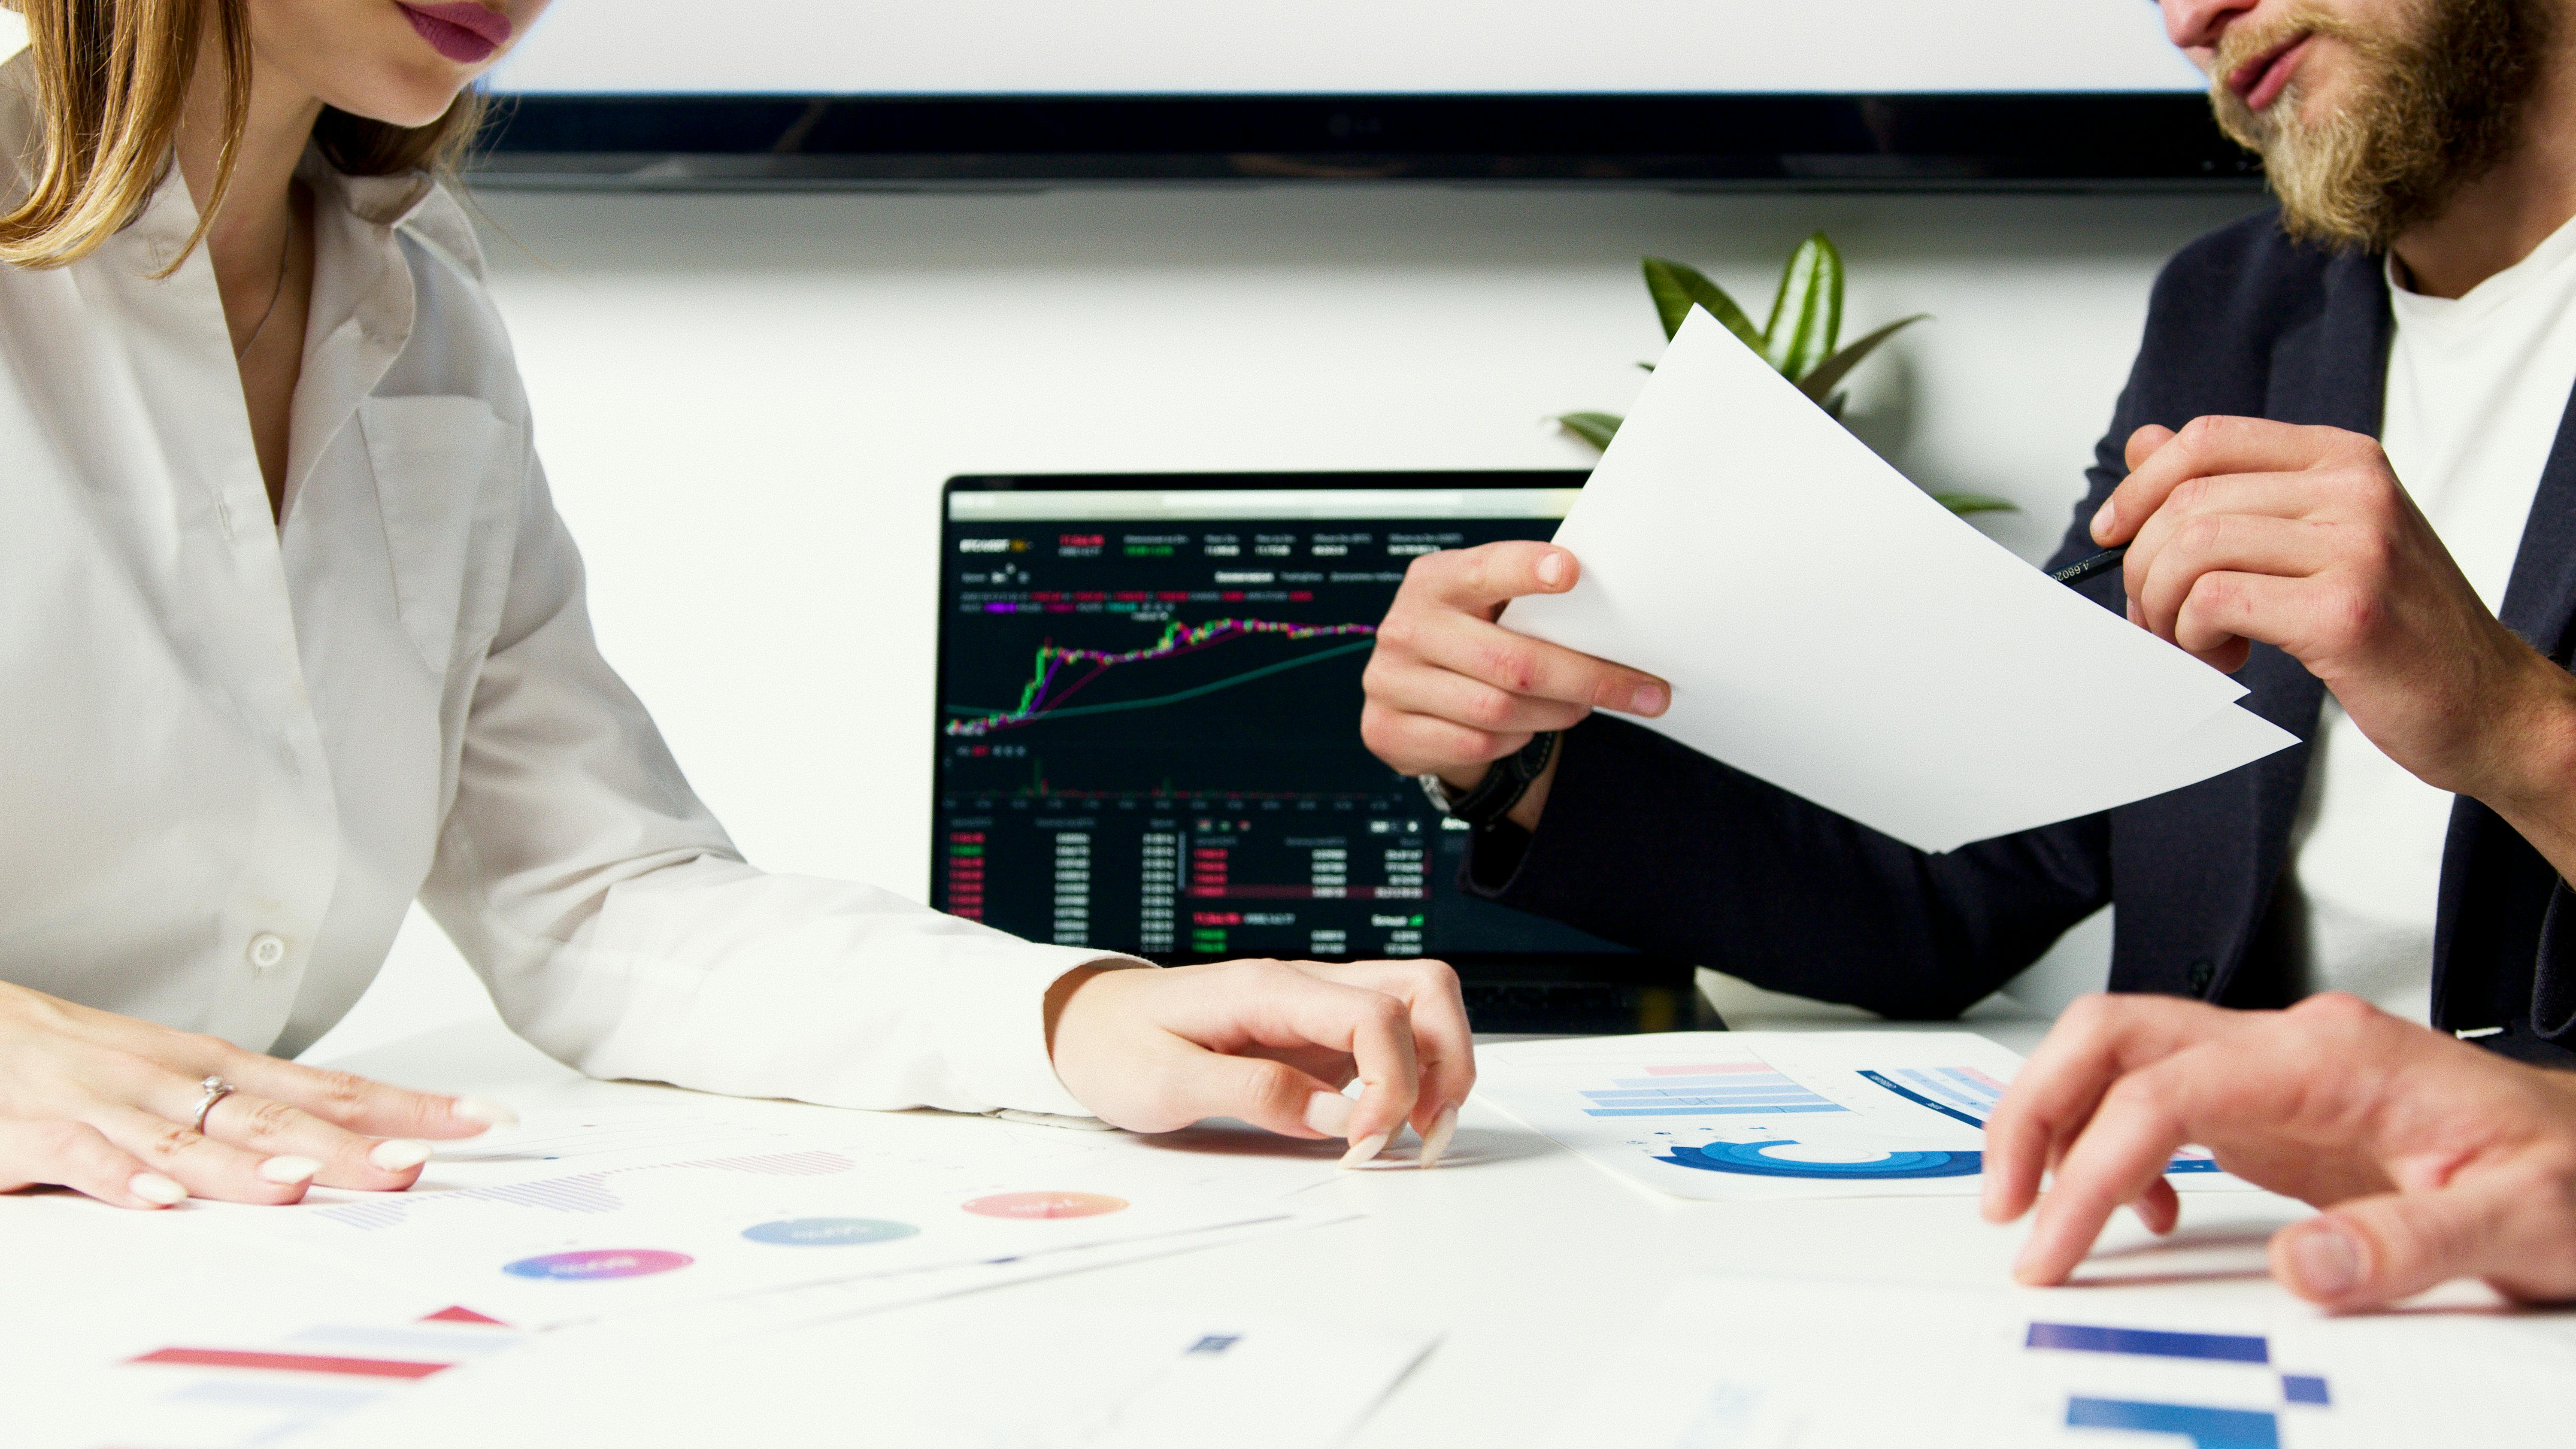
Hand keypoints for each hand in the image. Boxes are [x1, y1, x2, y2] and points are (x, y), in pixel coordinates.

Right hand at [0, 981, 514, 1208]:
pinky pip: (88, 1157)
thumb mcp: (173, 1081)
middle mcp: (173, 1080)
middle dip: (349, 1142)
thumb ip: (245, 1117)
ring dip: (248, 1164)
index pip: (331, 1087)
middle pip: (277, 1115)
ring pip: (190, 1137)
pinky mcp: (41, 1133)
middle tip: (414, 1162)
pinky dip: (125, 1178)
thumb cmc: (73, 1057)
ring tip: (303, 1184)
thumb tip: (335, 1146)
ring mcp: (109, 1104)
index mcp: (213, 1067)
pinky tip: (161, 1199)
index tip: (476, 1119)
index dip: (406, 1104)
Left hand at [1044, 958, 1474, 1166]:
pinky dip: (1410, 1077)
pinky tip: (1387, 1123)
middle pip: (1423, 989)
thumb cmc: (1116, 1046)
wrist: (1084, 1024)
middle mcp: (1304, 986)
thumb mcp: (1164, 1083)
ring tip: (1417, 1132)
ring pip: (1418, 1007)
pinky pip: (1390, 1038)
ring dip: (1439, 1067)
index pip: (1375, 1015)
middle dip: (1447, 1062)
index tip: (1366, 1143)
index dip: (1392, 1083)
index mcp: (1268, 988)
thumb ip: (1253, 1094)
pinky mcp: (1317, 1033)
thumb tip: (1337, 1119)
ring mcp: (1316, 1007)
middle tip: (1423, 1133)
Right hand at [1360, 542, 1669, 829]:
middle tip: (1643, 691)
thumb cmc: (1469, 635)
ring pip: (1500, 711)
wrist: (1408, 688)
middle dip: (1590, 679)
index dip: (1526, 570)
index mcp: (1436, 580)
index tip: (1570, 571)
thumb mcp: (1489, 605)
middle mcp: (1407, 627)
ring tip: (1581, 706)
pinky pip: (1476, 744)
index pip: (1485, 570)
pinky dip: (1515, 740)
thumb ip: (1532, 602)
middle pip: (1514, 661)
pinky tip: (1526, 727)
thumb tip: (1618, 617)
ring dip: (1556, 714)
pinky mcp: (1389, 730)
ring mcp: (1391, 681)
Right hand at [1984, 992, 2575, 1309]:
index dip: (2091, 1162)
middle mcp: (2291, 1048)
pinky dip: (2116, 1150)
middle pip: (2114, 1035)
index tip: (2055, 1239)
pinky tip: (2142, 1209)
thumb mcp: (2520, 1218)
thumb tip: (2294, 1268)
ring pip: (2120, 1057)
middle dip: (2035, 1111)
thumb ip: (2407, 1245)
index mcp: (2334, 1058)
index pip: (2166, 1088)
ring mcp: (2276, 1072)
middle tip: (2006, 1202)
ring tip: (2039, 1206)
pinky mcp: (2272, 1108)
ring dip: (2058, 1122)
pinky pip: (2156, 1101)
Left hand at [2094, 416, 2575, 801]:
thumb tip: (2146, 444)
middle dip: (2146, 567)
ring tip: (2194, 641)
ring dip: (2166, 608)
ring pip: (2193, 549)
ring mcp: (2356, 548)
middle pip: (2188, 501)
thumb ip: (2235, 489)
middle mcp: (2355, 491)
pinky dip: (2195, 636)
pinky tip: (2228, 656)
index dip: (2140, 486)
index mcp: (2344, 460)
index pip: (2208, 439)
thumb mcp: (2317, 539)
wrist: (2485, 703)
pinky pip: (2216, 602)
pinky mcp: (2345, 613)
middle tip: (2159, 617)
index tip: (2113, 533)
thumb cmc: (2396, 626)